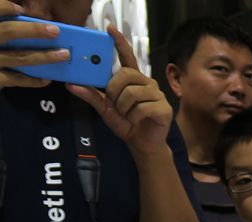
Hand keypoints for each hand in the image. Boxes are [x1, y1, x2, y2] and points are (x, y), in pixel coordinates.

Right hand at [0, 2, 69, 88]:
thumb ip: (0, 16)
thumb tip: (17, 11)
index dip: (5, 7)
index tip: (19, 9)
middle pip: (9, 31)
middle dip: (33, 30)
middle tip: (55, 30)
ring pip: (19, 57)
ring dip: (43, 56)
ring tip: (63, 54)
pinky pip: (17, 79)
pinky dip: (33, 80)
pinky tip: (47, 79)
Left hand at [66, 24, 171, 156]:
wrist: (142, 145)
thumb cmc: (126, 125)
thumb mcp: (105, 109)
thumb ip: (91, 96)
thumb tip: (71, 84)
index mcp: (133, 80)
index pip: (127, 56)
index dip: (119, 42)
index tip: (109, 29)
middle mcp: (146, 83)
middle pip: (125, 75)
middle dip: (114, 92)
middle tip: (115, 105)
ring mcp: (157, 94)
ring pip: (132, 93)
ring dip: (124, 108)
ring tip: (128, 116)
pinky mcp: (163, 108)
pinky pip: (142, 108)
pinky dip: (134, 118)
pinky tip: (137, 122)